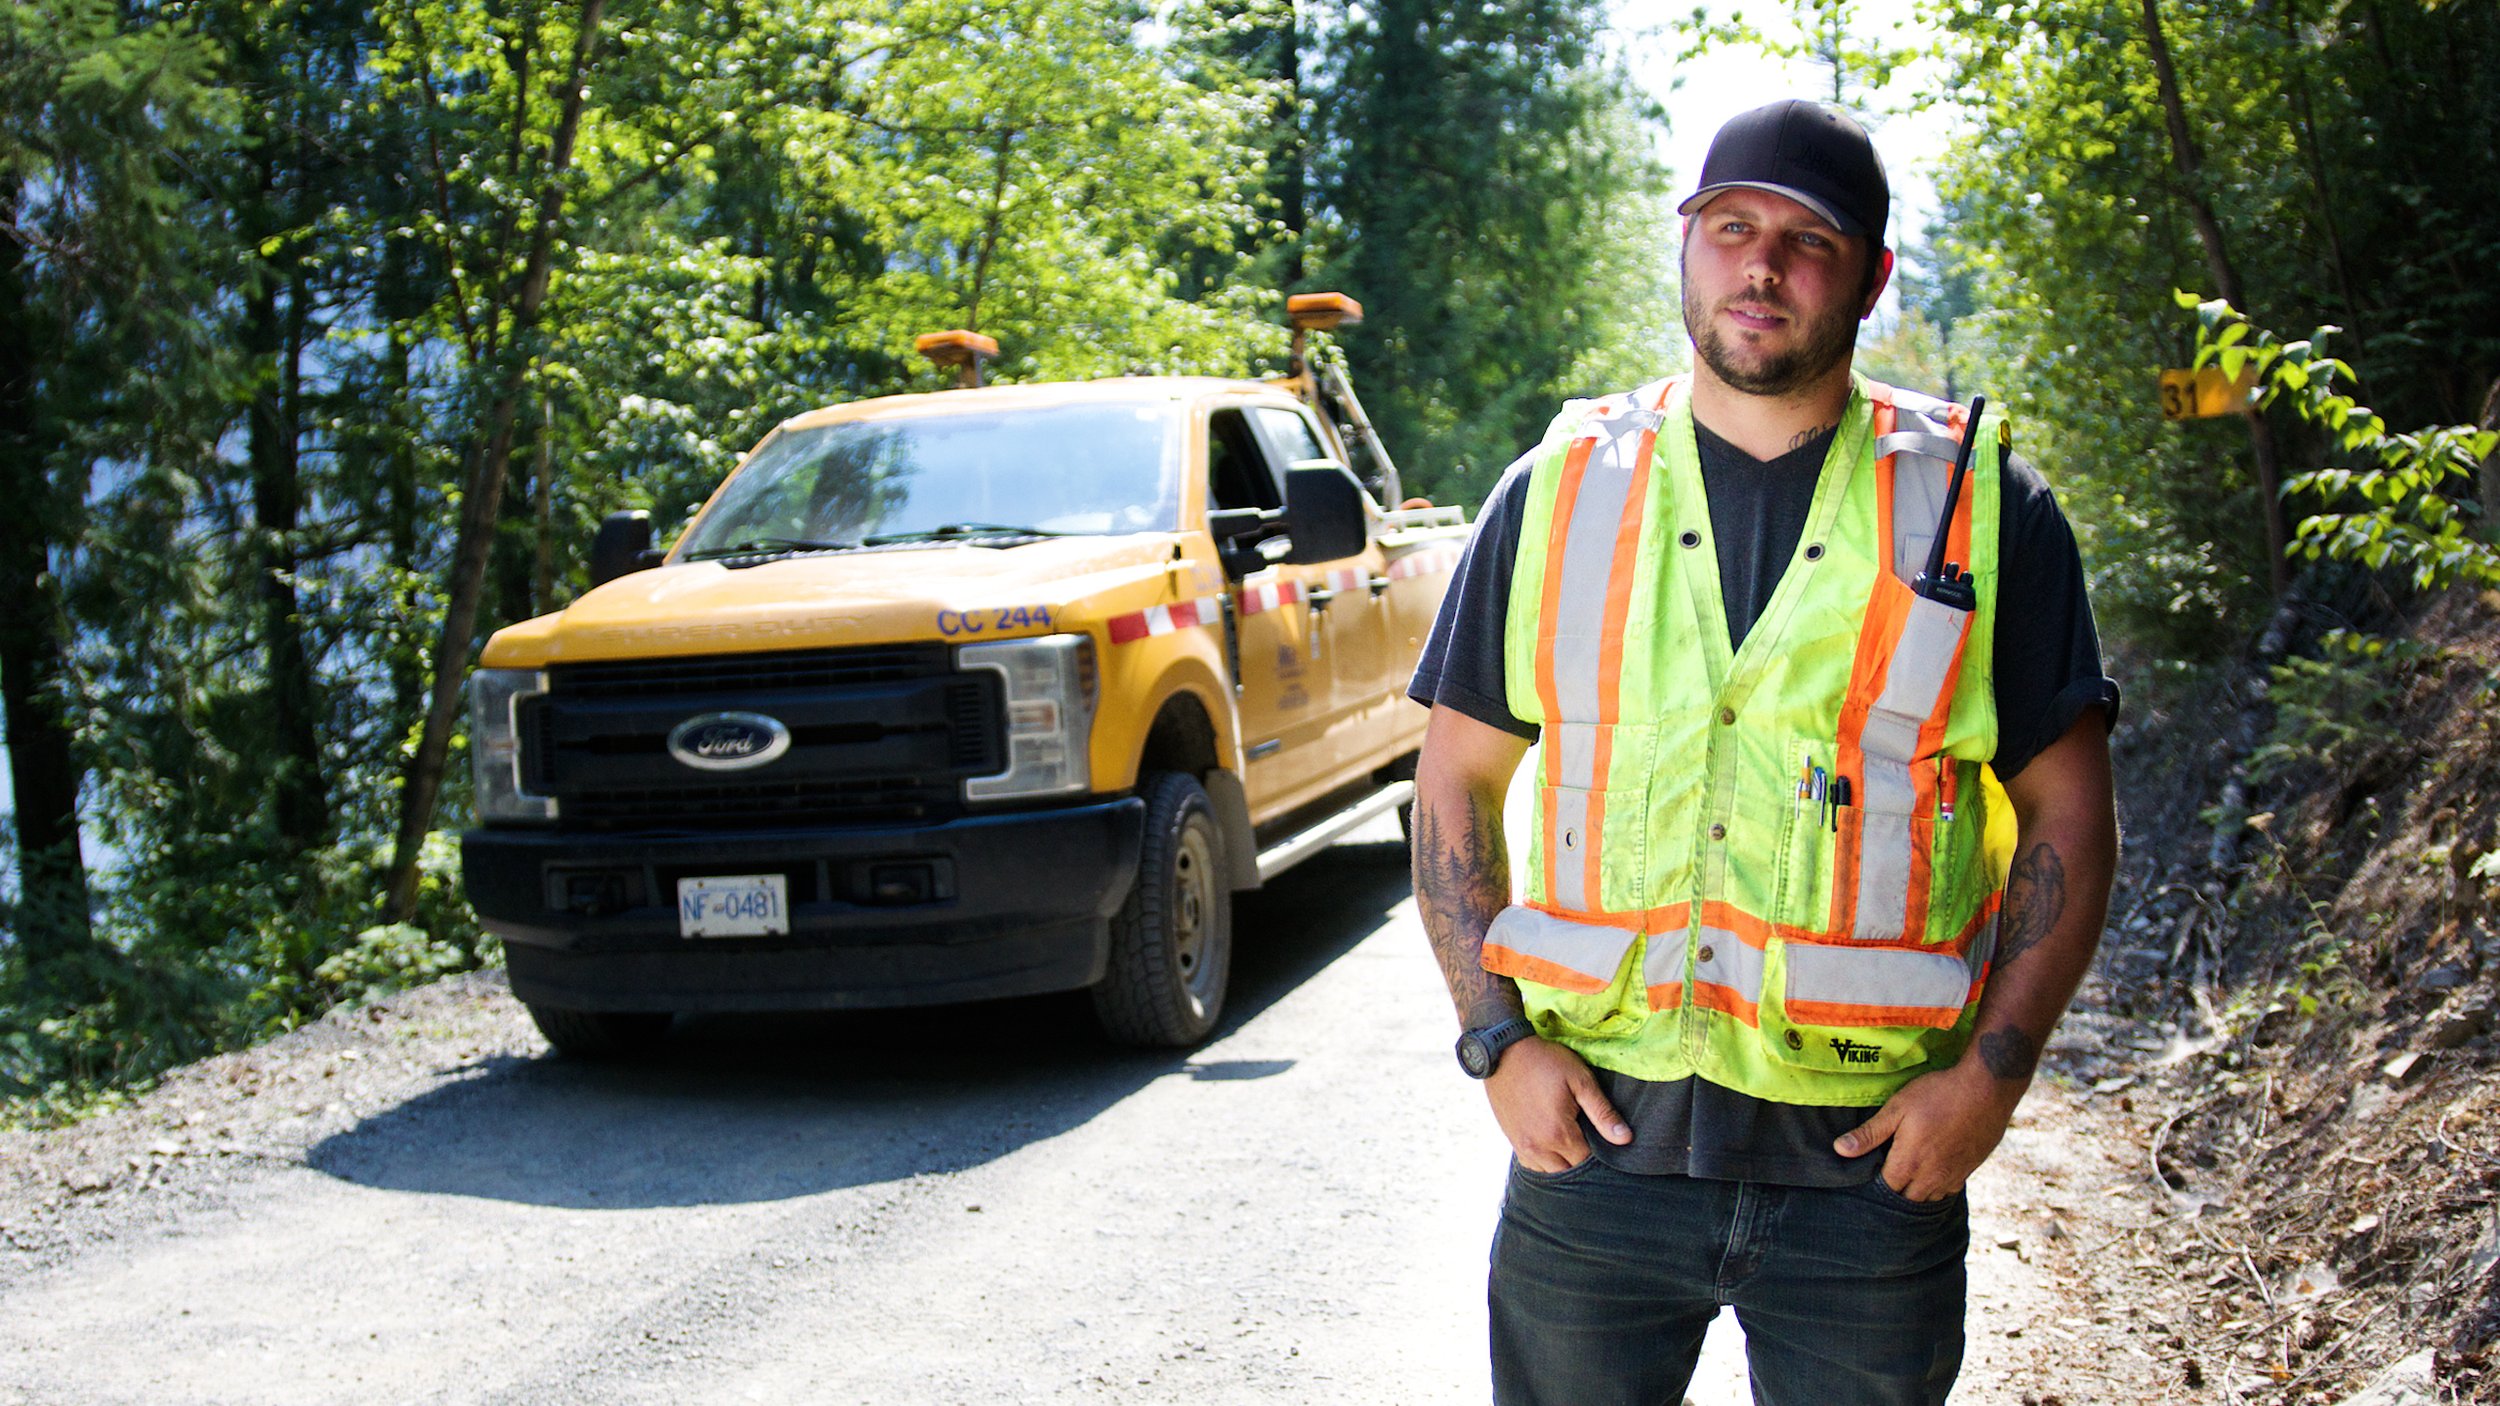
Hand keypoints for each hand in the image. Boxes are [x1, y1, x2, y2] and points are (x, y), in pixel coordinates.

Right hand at [1484, 1038, 1632, 1171]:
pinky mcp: (1513, 1141)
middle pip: (1570, 1172)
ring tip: (1573, 1144)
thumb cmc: (1545, 1062)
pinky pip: (1533, 1166)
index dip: (1600, 1155)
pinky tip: (1554, 1146)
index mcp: (1559, 1134)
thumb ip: (1603, 1113)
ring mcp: (1523, 1146)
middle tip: (1591, 1141)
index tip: (1605, 1140)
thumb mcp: (1580, 1080)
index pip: (1588, 1162)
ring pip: (1551, 1173)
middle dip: (1583, 1162)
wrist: (1504, 1052)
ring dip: (1564, 1164)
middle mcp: (1539, 1148)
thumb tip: (1625, 1139)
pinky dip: (1546, 1162)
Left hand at [1831, 1058, 2025, 1200]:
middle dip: (1893, 1191)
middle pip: (1906, 1198)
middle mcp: (1931, 1177)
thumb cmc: (1938, 1094)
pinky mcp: (1969, 1169)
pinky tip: (1930, 1170)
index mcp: (1909, 1163)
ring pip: (1928, 1197)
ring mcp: (1953, 1175)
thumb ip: (1869, 1133)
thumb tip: (1840, 1150)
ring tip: (1906, 1173)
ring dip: (1915, 1191)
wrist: (1987, 1089)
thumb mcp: (1897, 1108)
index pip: (1884, 1189)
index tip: (1868, 1171)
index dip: (1874, 1183)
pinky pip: (1948, 1190)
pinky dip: (1936, 1186)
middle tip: (1885, 1172)